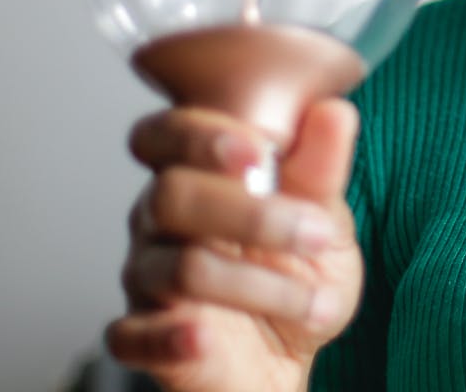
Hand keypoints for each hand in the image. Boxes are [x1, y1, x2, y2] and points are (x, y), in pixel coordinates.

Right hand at [105, 98, 364, 391]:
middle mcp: (160, 221)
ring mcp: (147, 279)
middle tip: (313, 232)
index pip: (166, 135)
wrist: (292, 352)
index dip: (201, 136)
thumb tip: (333, 113)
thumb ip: (323, 170)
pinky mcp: (142, 338)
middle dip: (252, 214)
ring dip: (258, 285)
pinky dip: (168, 338)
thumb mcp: (326, 220)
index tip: (257, 151)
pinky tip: (201, 337)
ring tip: (314, 302)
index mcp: (198, 175)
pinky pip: (131, 335)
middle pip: (171, 195)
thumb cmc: (297, 272)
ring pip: (179, 267)